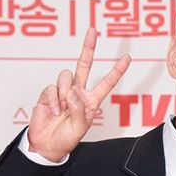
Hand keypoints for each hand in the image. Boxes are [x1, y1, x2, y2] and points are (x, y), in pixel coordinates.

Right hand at [28, 27, 130, 160]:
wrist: (47, 145)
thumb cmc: (66, 138)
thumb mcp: (80, 128)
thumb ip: (79, 109)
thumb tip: (72, 92)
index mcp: (91, 101)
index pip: (106, 83)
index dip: (116, 71)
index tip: (127, 58)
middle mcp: (78, 92)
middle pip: (84, 64)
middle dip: (88, 47)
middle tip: (93, 30)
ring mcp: (63, 91)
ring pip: (66, 76)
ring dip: (65, 93)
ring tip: (62, 109)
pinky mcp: (48, 93)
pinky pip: (52, 88)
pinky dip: (54, 100)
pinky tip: (54, 111)